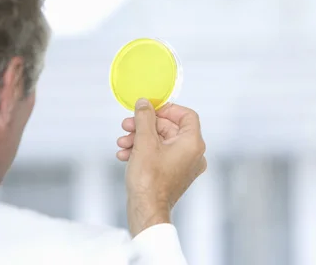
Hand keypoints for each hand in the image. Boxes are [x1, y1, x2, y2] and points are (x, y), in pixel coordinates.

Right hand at [121, 99, 206, 235]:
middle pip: (170, 128)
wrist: (146, 211)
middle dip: (145, 126)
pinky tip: (124, 154)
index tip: (149, 109)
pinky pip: (160, 155)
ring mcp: (184, 165)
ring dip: (140, 139)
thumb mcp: (144, 142)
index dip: (167, 109)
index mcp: (193, 143)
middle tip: (127, 125)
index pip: (187, 115)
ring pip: (161, 142)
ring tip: (122, 142)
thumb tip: (144, 103)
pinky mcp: (173, 174)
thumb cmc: (149, 180)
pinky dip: (143, 152)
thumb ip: (145, 118)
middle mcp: (193, 154)